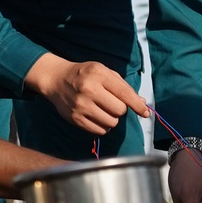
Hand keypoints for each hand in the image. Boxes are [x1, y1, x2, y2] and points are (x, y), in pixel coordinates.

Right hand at [24, 53, 146, 135]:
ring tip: (104, 110)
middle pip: (119, 110)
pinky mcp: (75, 119)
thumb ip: (122, 86)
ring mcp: (81, 106)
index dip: (138, 106)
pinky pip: (99, 131)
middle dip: (121, 109)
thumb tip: (141, 103)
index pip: (125, 94)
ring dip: (112, 119)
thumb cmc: (84, 74)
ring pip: (111, 123)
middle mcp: (89, 90)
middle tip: (113, 103)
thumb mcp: (103, 71)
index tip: (145, 113)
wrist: (56, 79)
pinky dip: (103, 126)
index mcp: (99, 75)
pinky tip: (97, 117)